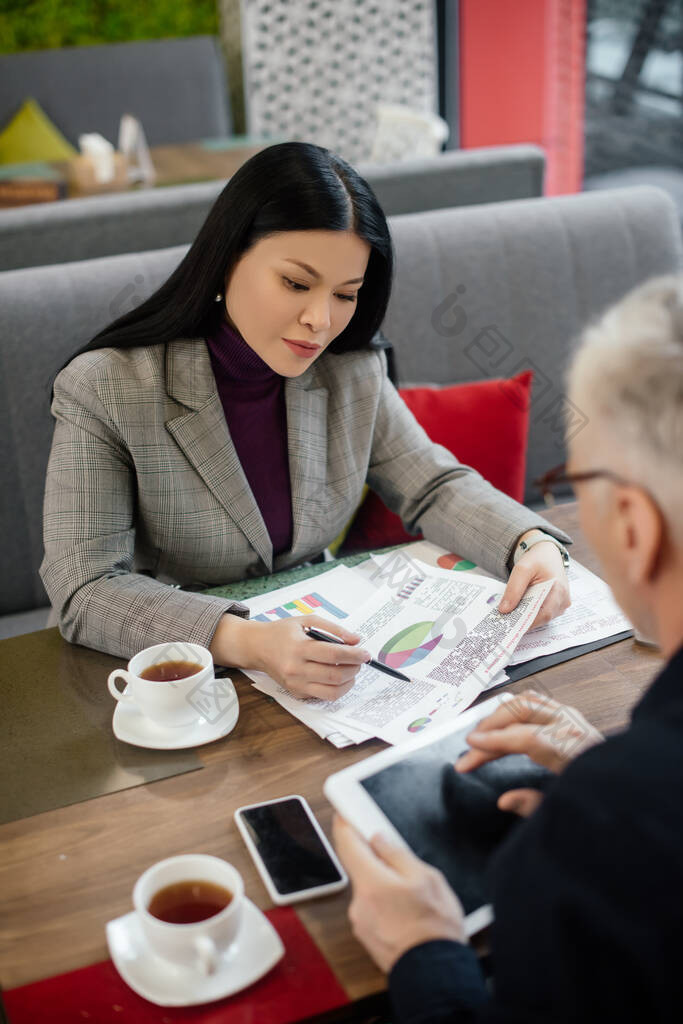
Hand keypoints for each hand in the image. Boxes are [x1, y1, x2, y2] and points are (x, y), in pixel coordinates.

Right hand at [210, 614, 369, 698]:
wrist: (257, 647)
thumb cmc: (282, 632)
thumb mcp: (306, 620)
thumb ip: (333, 629)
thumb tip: (356, 640)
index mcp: (298, 648)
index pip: (333, 655)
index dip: (354, 655)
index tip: (365, 653)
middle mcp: (296, 669)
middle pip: (335, 676)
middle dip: (354, 669)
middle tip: (359, 661)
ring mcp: (295, 684)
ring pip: (332, 692)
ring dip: (349, 682)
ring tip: (351, 670)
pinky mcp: (296, 693)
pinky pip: (322, 695)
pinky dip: (335, 688)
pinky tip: (336, 676)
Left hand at [333, 815, 465, 973]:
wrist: (434, 973)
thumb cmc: (434, 928)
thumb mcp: (426, 878)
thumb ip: (398, 854)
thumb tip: (379, 838)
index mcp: (371, 882)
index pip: (347, 844)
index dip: (344, 825)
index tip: (344, 814)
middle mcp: (359, 902)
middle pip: (360, 868)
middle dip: (377, 862)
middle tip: (402, 863)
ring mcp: (361, 921)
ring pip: (369, 890)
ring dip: (384, 886)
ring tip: (413, 897)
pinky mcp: (367, 935)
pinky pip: (372, 909)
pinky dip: (385, 905)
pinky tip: (408, 913)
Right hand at [455, 690, 603, 815]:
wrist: (629, 787)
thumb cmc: (599, 796)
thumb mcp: (568, 811)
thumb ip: (535, 806)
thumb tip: (504, 801)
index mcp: (573, 750)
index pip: (525, 738)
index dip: (494, 742)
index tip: (471, 747)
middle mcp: (572, 726)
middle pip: (520, 712)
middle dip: (490, 728)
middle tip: (470, 748)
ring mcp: (572, 717)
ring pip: (525, 701)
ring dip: (499, 715)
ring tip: (481, 735)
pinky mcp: (570, 716)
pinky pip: (535, 702)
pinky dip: (513, 710)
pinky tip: (501, 725)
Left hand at [499, 531, 569, 627]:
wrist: (547, 554)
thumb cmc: (537, 560)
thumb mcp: (522, 569)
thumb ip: (513, 589)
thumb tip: (504, 610)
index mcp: (558, 589)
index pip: (544, 613)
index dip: (527, 622)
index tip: (511, 627)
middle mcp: (564, 599)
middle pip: (543, 618)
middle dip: (525, 621)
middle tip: (507, 623)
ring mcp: (562, 603)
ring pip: (543, 618)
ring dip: (528, 618)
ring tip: (512, 617)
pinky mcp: (557, 605)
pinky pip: (544, 614)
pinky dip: (532, 614)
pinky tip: (520, 612)